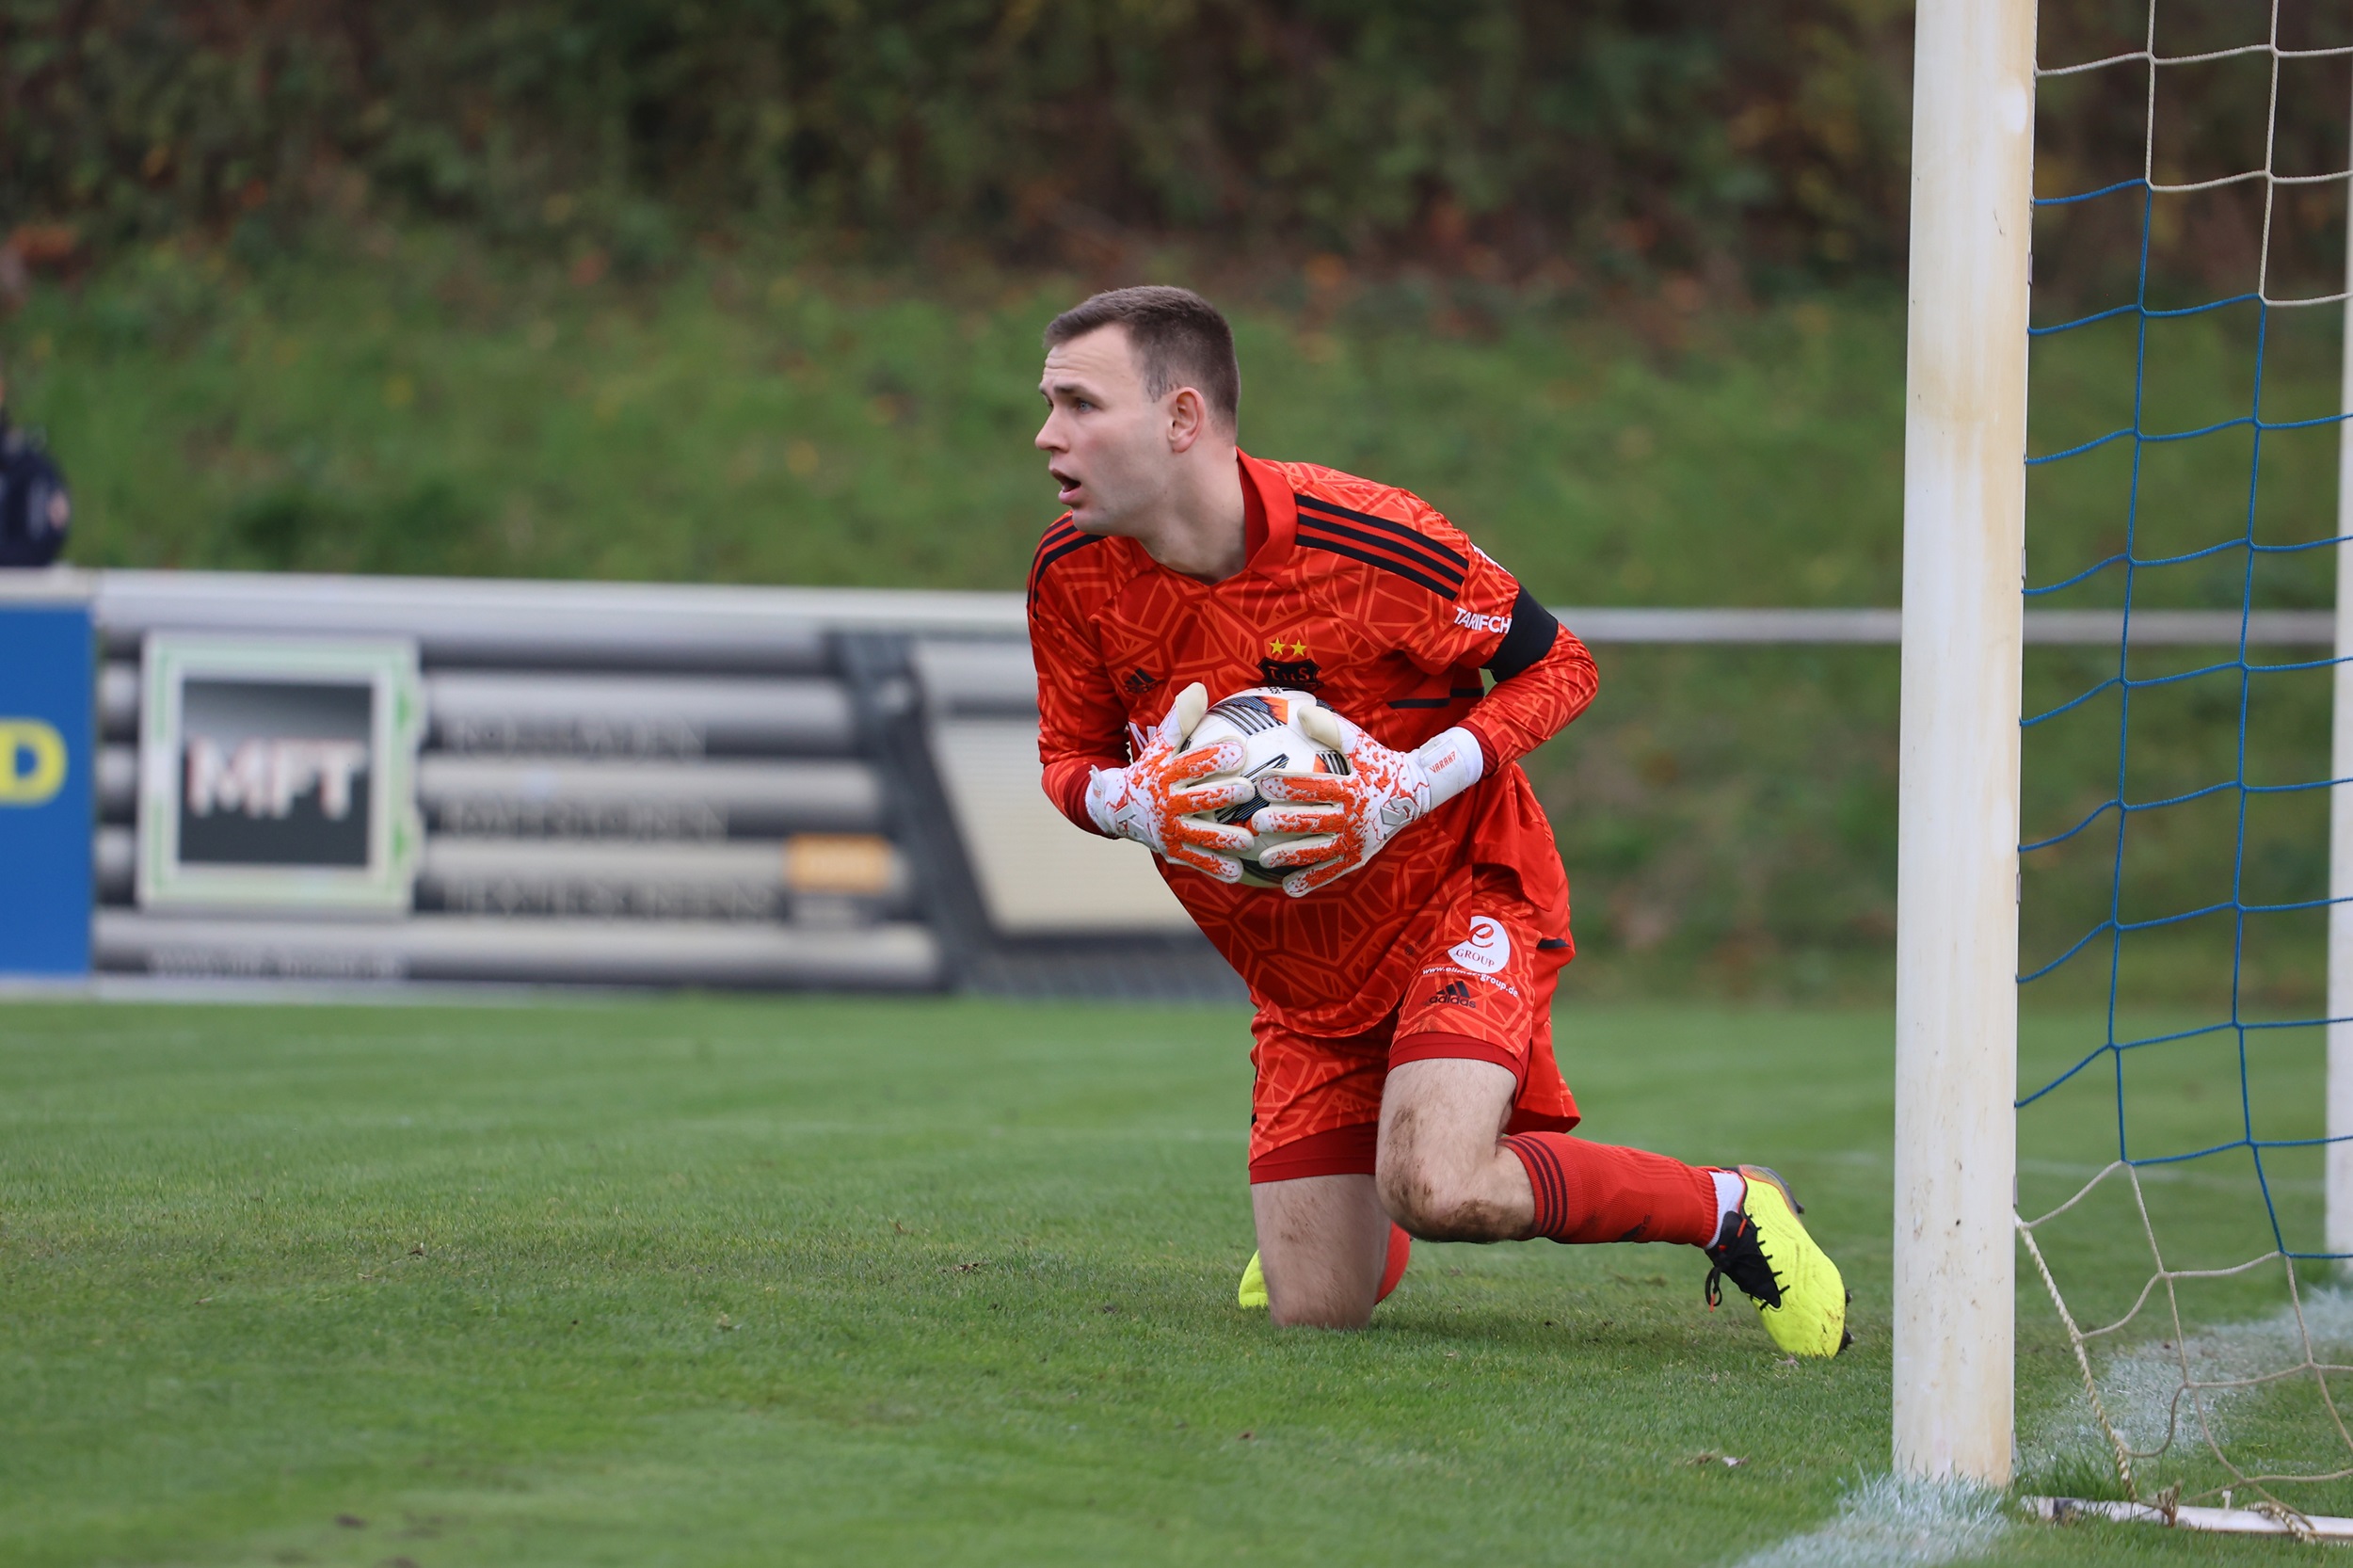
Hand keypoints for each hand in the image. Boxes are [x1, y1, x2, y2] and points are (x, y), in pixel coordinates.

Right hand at [1084, 682, 1257, 880]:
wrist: (1117, 807)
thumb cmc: (1150, 770)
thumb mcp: (1160, 745)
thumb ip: (1180, 720)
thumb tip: (1198, 688)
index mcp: (1166, 774)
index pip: (1191, 763)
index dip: (1213, 756)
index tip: (1240, 750)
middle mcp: (1167, 802)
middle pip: (1196, 799)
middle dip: (1221, 795)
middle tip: (1248, 790)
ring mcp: (1170, 829)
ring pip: (1199, 834)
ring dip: (1223, 839)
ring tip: (1247, 840)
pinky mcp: (1174, 850)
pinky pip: (1196, 860)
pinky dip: (1215, 868)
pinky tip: (1237, 873)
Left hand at [1248, 708, 1483, 896]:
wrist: (1416, 793)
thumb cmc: (1380, 765)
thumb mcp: (1362, 744)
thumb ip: (1332, 730)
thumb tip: (1301, 713)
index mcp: (1352, 788)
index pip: (1316, 787)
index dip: (1290, 785)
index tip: (1263, 784)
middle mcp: (1354, 817)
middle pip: (1314, 821)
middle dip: (1284, 822)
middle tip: (1256, 823)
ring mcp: (1356, 840)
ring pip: (1319, 850)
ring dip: (1291, 855)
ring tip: (1263, 859)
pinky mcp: (1358, 857)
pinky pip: (1332, 871)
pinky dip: (1312, 880)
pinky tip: (1288, 887)